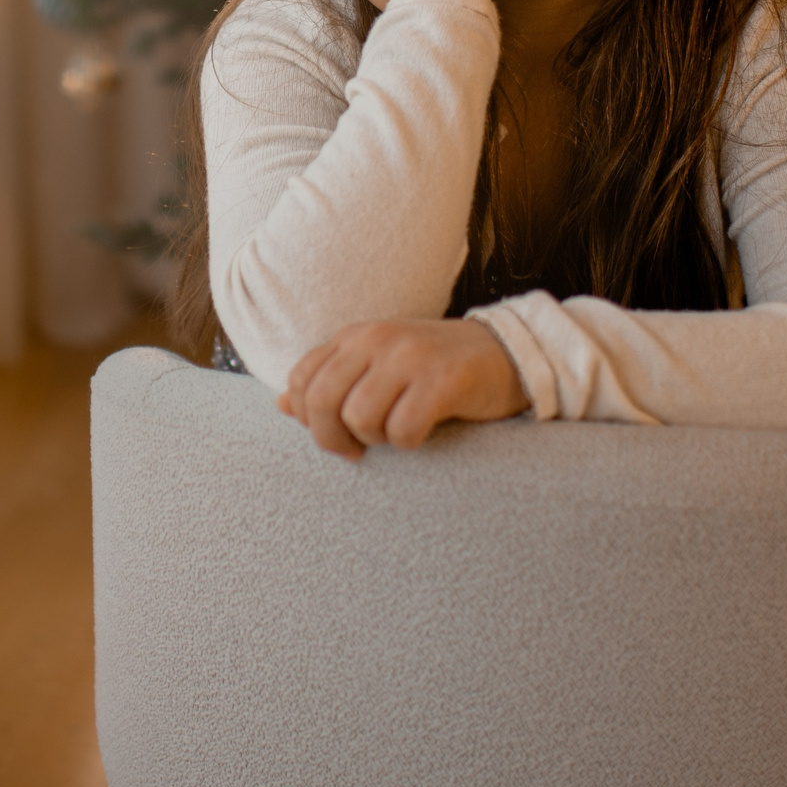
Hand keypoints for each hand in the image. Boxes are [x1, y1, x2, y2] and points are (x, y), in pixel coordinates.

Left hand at [278, 319, 531, 459]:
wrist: (505, 353)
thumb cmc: (433, 369)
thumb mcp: (376, 368)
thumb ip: (331, 383)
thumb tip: (281, 405)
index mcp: (355, 335)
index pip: (300, 380)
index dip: (308, 418)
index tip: (336, 433)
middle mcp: (377, 339)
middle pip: (321, 401)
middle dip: (333, 438)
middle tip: (358, 450)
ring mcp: (410, 357)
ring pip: (359, 418)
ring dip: (377, 439)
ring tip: (397, 430)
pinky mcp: (443, 380)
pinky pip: (404, 429)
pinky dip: (410, 442)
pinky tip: (425, 431)